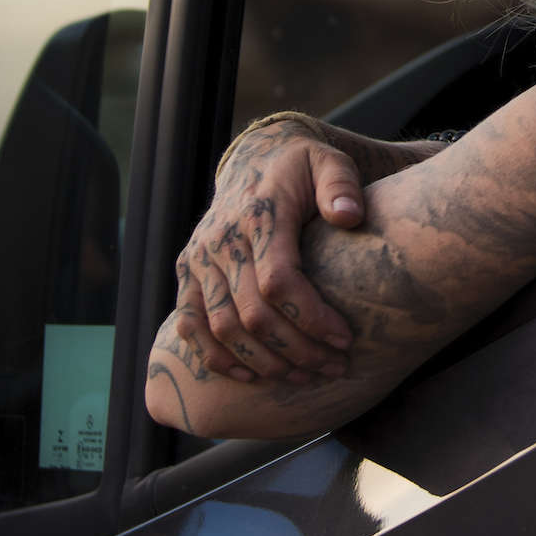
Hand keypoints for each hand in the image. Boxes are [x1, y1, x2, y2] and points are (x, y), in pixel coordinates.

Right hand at [174, 115, 367, 382]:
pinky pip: (190, 324)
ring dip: (262, 362)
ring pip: (221, 327)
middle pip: (252, 313)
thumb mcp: (328, 162)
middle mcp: (221, 239)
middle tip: (333, 367)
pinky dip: (214, 357)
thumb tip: (347, 215)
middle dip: (296, 349)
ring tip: (303, 377)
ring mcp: (199, 258)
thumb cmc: (302, 168)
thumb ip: (341, 185)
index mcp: (259, 214)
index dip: (311, 317)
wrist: (257, 158)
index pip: (278, 280)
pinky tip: (248, 377)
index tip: (345, 338)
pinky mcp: (187, 271)